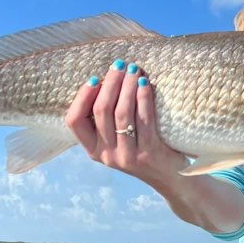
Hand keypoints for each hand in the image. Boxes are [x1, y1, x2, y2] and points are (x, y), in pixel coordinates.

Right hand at [65, 59, 185, 180]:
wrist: (169, 177)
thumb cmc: (141, 149)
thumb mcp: (116, 140)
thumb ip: (107, 118)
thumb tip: (107, 78)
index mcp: (93, 150)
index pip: (74, 121)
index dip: (82, 97)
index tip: (94, 79)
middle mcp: (106, 155)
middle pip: (101, 111)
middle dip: (110, 83)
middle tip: (119, 65)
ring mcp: (127, 156)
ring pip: (122, 113)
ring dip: (127, 86)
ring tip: (134, 69)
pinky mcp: (148, 153)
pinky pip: (144, 119)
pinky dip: (143, 98)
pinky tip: (145, 83)